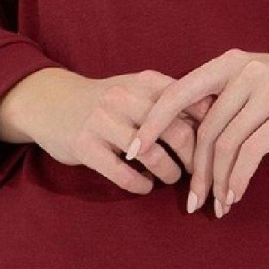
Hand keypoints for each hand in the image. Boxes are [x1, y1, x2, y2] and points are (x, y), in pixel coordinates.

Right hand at [0, 66, 207, 196]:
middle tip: (198, 172)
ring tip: (171, 179)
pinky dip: (141, 185)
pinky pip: (123, 174)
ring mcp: (103, 121)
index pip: (191, 106)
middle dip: (195, 159)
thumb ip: (172, 101)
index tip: (215, 148)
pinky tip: (144, 187)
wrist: (49, 102)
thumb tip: (219, 119)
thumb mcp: (137, 89)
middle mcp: (125, 97)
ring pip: (153, 155)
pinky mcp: (85, 146)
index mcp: (145, 82)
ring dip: (169, 174)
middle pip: (178, 132)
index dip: (210, 131)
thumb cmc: (105, 101)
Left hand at [122, 51, 268, 216]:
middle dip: (192, 170)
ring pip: (226, 145)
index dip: (151, 123)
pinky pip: (252, 152)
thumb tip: (189, 132)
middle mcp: (245, 70)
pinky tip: (234, 197)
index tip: (132, 151)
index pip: (177, 93)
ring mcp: (268, 89)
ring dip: (217, 182)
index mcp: (230, 61)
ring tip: (214, 207)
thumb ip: (226, 98)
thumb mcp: (260, 81)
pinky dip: (239, 179)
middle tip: (187, 201)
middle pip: (204, 129)